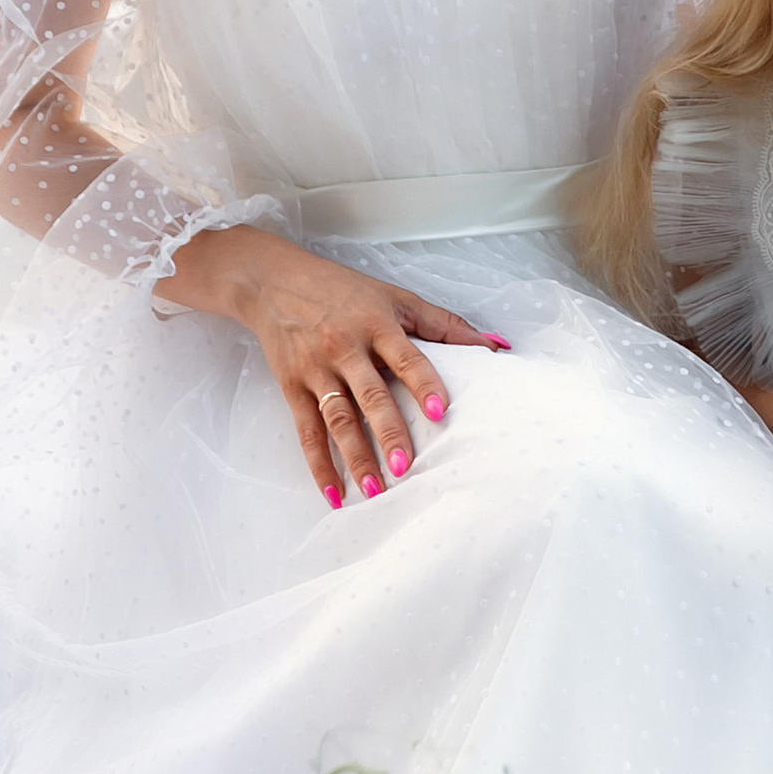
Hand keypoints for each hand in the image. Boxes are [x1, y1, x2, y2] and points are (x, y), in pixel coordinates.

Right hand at [170, 220, 505, 507]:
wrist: (274, 281)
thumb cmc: (344, 290)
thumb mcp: (395, 297)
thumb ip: (446, 324)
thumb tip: (498, 346)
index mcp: (377, 324)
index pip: (405, 357)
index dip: (423, 383)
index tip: (440, 411)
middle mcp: (346, 346)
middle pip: (370, 395)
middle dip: (389, 432)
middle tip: (407, 467)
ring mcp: (316, 369)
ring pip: (338, 418)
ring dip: (356, 457)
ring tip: (376, 489)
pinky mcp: (292, 386)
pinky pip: (306, 431)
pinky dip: (319, 465)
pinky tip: (334, 492)